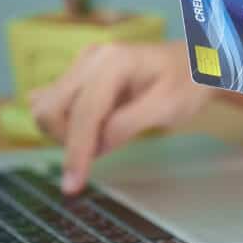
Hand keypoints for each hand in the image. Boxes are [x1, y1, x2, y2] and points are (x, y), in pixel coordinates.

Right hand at [30, 40, 207, 193]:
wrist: (194, 65)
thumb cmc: (187, 83)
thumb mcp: (169, 107)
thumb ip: (130, 124)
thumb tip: (97, 144)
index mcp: (113, 61)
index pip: (83, 112)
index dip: (76, 151)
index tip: (73, 184)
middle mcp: (91, 59)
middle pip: (51, 108)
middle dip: (67, 140)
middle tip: (99, 152)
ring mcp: (83, 64)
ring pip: (48, 107)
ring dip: (66, 133)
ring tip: (105, 136)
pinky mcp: (80, 75)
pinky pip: (56, 103)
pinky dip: (66, 123)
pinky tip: (90, 129)